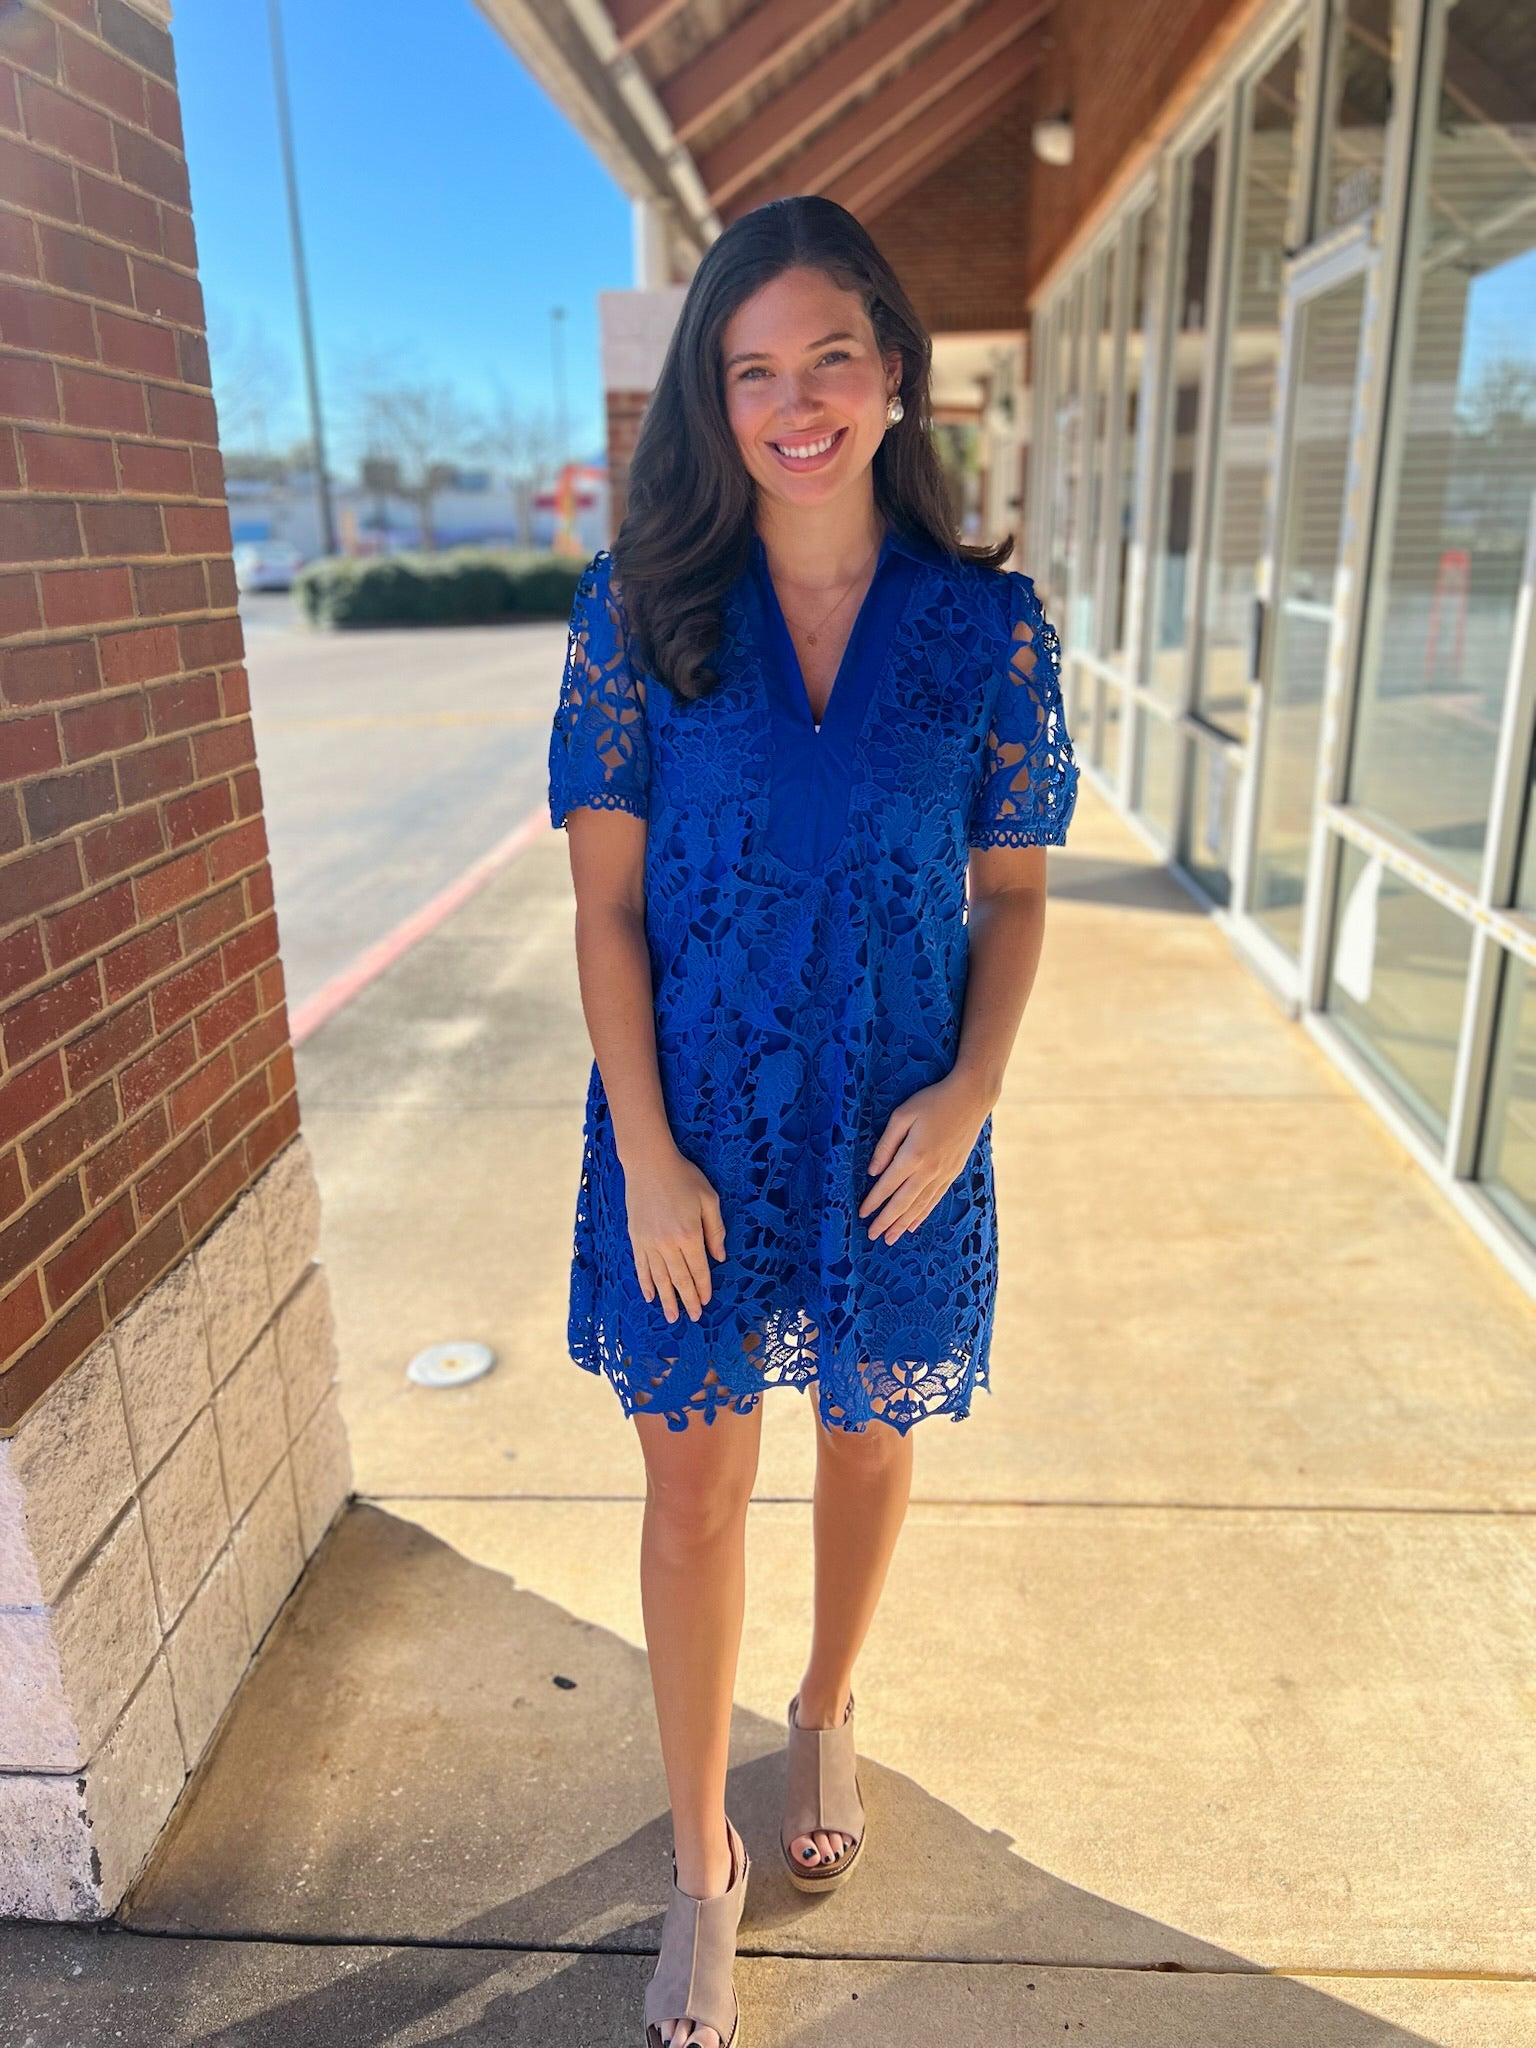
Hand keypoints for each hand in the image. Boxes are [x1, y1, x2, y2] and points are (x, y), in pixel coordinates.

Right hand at [624, 1145, 726, 1323]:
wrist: (649, 1163)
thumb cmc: (683, 1177)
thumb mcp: (709, 1199)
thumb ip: (715, 1230)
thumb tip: (720, 1257)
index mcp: (689, 1234)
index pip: (698, 1269)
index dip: (703, 1288)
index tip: (706, 1303)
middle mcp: (668, 1243)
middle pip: (679, 1278)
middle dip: (687, 1300)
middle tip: (693, 1317)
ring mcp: (649, 1242)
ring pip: (659, 1278)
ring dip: (666, 1299)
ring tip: (672, 1317)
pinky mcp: (636, 1238)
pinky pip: (641, 1266)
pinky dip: (645, 1283)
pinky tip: (650, 1296)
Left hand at [859, 1073, 991, 1244]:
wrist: (971, 1098)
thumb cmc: (932, 1101)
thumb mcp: (902, 1115)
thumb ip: (886, 1145)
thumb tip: (873, 1171)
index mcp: (913, 1155)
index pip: (887, 1185)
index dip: (873, 1201)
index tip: (862, 1214)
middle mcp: (928, 1170)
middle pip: (902, 1202)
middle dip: (885, 1221)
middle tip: (872, 1236)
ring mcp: (943, 1174)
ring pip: (919, 1206)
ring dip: (903, 1224)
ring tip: (890, 1238)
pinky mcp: (953, 1173)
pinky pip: (935, 1199)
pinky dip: (922, 1214)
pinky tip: (913, 1224)